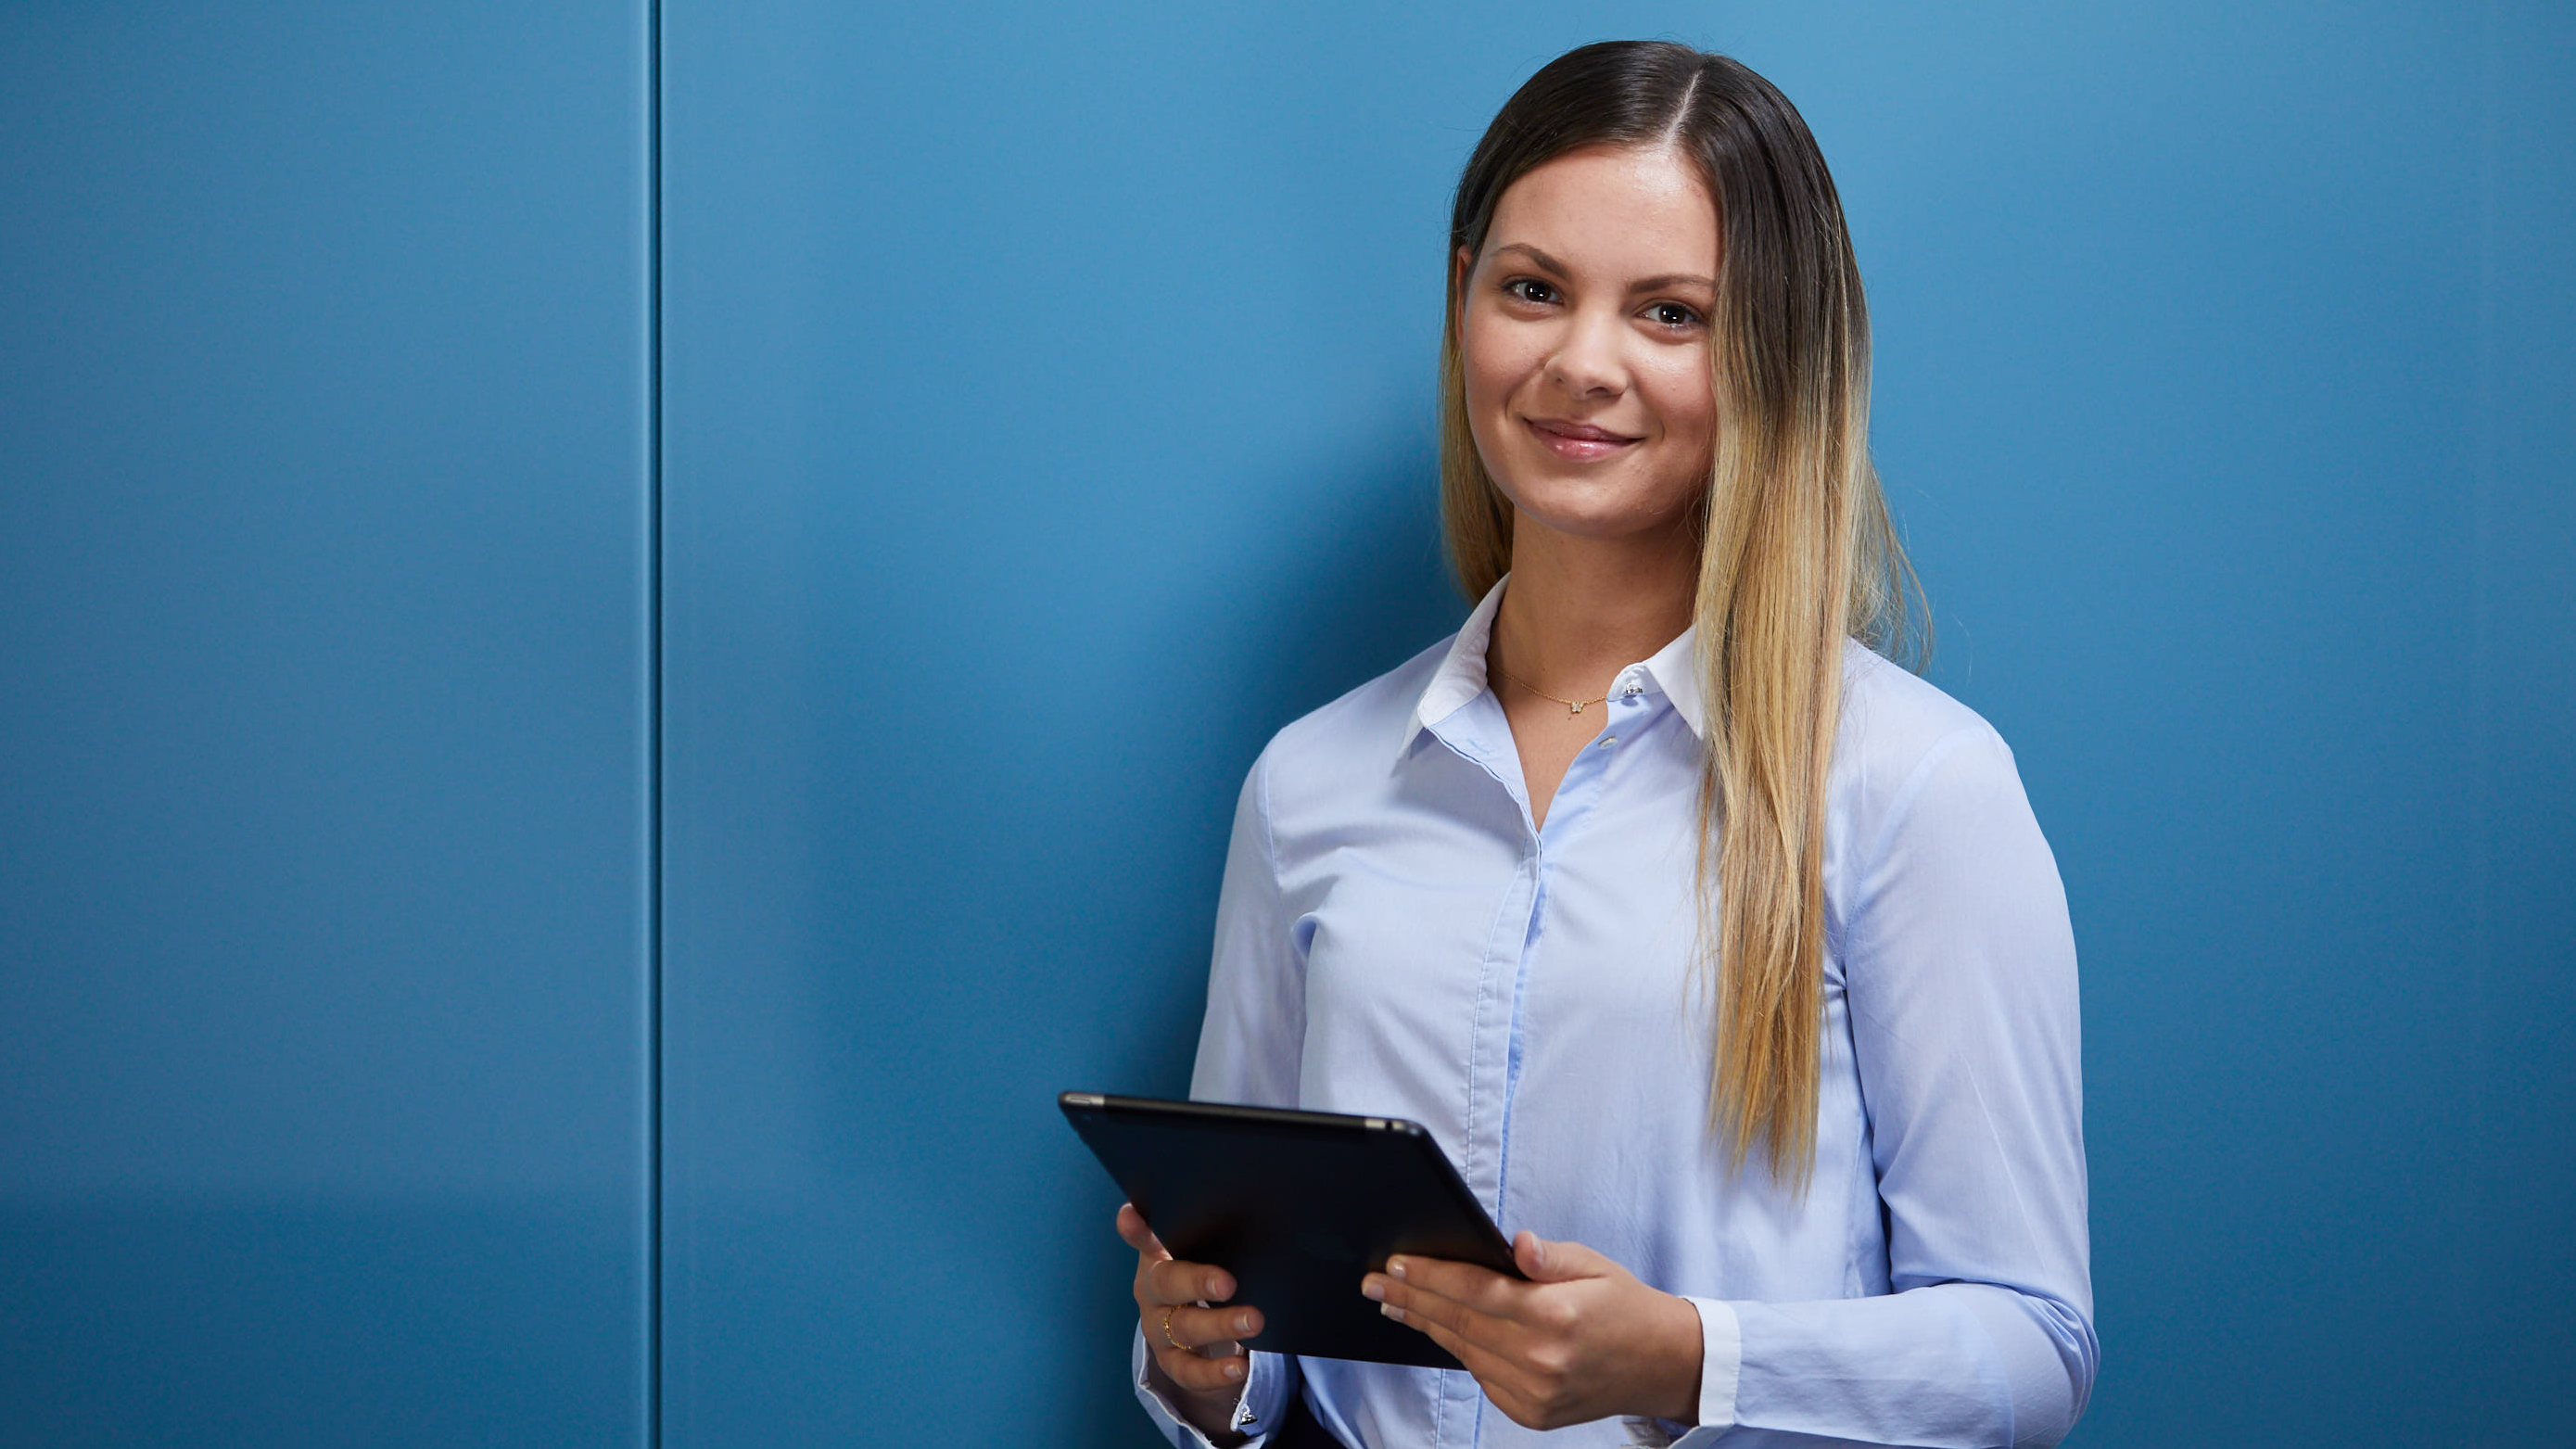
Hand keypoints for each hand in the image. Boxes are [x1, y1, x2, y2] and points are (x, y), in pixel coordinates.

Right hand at [1116, 1202, 1262, 1434]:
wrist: (1197, 1327)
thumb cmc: (1206, 1275)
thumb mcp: (1208, 1255)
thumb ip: (1218, 1238)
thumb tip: (1259, 1215)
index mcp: (1157, 1256)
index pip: (1145, 1239)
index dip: (1137, 1229)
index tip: (1131, 1214)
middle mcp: (1151, 1291)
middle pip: (1167, 1284)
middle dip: (1197, 1282)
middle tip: (1229, 1283)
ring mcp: (1157, 1328)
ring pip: (1182, 1328)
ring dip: (1219, 1325)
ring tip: (1253, 1322)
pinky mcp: (1170, 1361)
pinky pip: (1188, 1370)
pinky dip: (1214, 1371)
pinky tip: (1239, 1366)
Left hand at [1362, 1230, 1701, 1430]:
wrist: (1660, 1364)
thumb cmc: (1622, 1305)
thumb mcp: (1592, 1265)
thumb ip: (1548, 1257)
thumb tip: (1517, 1244)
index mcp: (1555, 1315)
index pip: (1475, 1291)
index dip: (1430, 1276)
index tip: (1395, 1265)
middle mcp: (1541, 1359)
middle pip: (1459, 1322)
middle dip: (1411, 1300)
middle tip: (1374, 1284)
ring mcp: (1534, 1392)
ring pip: (1464, 1352)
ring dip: (1427, 1325)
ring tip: (1395, 1304)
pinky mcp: (1531, 1413)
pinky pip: (1482, 1377)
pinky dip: (1461, 1352)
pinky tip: (1442, 1330)